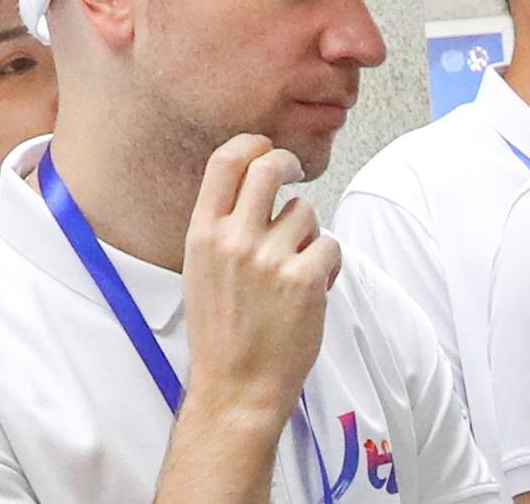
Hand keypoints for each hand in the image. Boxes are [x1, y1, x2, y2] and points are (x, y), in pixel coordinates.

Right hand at [182, 133, 340, 429]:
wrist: (237, 386)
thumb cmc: (220, 329)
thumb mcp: (200, 267)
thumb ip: (220, 224)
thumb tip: (249, 181)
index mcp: (203, 233)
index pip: (226, 161)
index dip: (250, 144)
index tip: (263, 147)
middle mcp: (234, 239)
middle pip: (269, 167)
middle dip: (287, 162)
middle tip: (293, 171)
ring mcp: (270, 259)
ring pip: (305, 211)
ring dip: (306, 233)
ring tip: (294, 267)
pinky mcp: (305, 280)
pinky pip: (329, 245)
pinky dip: (327, 263)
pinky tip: (312, 286)